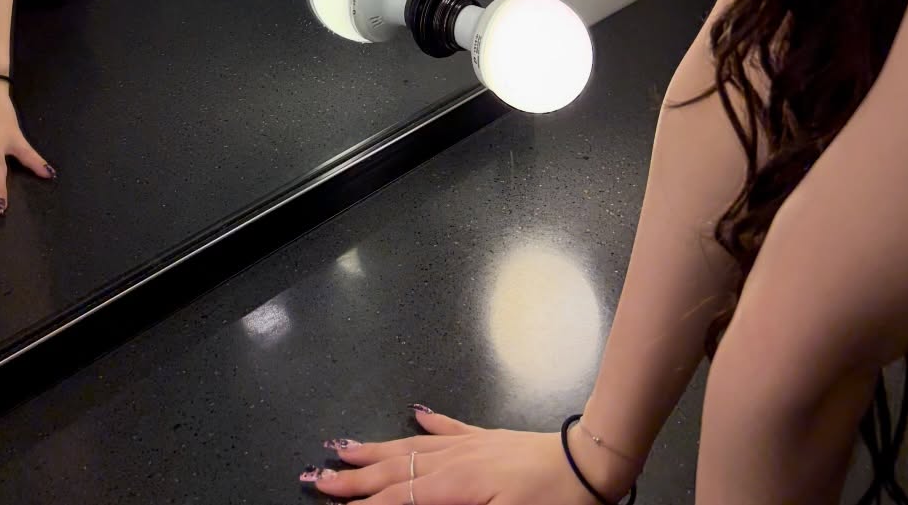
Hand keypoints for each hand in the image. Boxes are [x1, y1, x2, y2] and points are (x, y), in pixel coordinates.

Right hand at [298, 410, 634, 503]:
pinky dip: (429, 422)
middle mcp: (455, 460)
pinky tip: (414, 412)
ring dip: (376, 450)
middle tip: (316, 478)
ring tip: (343, 447)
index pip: (399, 499)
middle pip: (395, 470)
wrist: (592, 464)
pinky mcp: (490, 439)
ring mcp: (471, 446)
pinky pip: (450, 429)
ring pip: (412, 448)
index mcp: (456, 485)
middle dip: (353, 477)